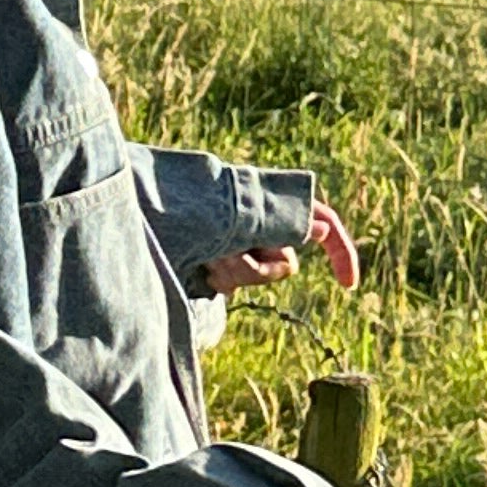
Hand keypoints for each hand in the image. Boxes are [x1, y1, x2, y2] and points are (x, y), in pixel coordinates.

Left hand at [197, 198, 359, 299]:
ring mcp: (239, 242)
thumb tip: (321, 230)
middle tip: (217, 253)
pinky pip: (232, 283)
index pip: (322, 222)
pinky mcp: (220, 259)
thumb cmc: (184, 208)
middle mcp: (258, 222)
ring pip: (254, 276)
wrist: (139, 210)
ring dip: (227, 270)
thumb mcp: (235, 218)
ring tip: (199, 252)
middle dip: (252, 267)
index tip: (348, 286)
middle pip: (281, 263)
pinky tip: (194, 264)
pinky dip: (216, 278)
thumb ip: (279, 224)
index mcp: (269, 200)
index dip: (341, 252)